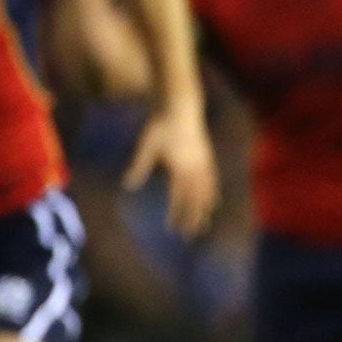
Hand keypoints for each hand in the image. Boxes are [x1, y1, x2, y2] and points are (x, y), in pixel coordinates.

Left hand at [124, 102, 219, 237]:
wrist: (180, 106)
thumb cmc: (160, 124)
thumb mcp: (146, 145)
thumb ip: (139, 166)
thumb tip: (128, 186)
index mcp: (179, 168)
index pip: (178, 198)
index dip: (175, 214)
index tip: (172, 229)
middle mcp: (194, 169)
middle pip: (195, 200)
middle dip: (193, 219)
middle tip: (190, 236)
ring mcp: (203, 163)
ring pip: (206, 193)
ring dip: (204, 211)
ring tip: (204, 224)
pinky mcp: (207, 157)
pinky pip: (212, 181)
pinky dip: (213, 194)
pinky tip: (214, 201)